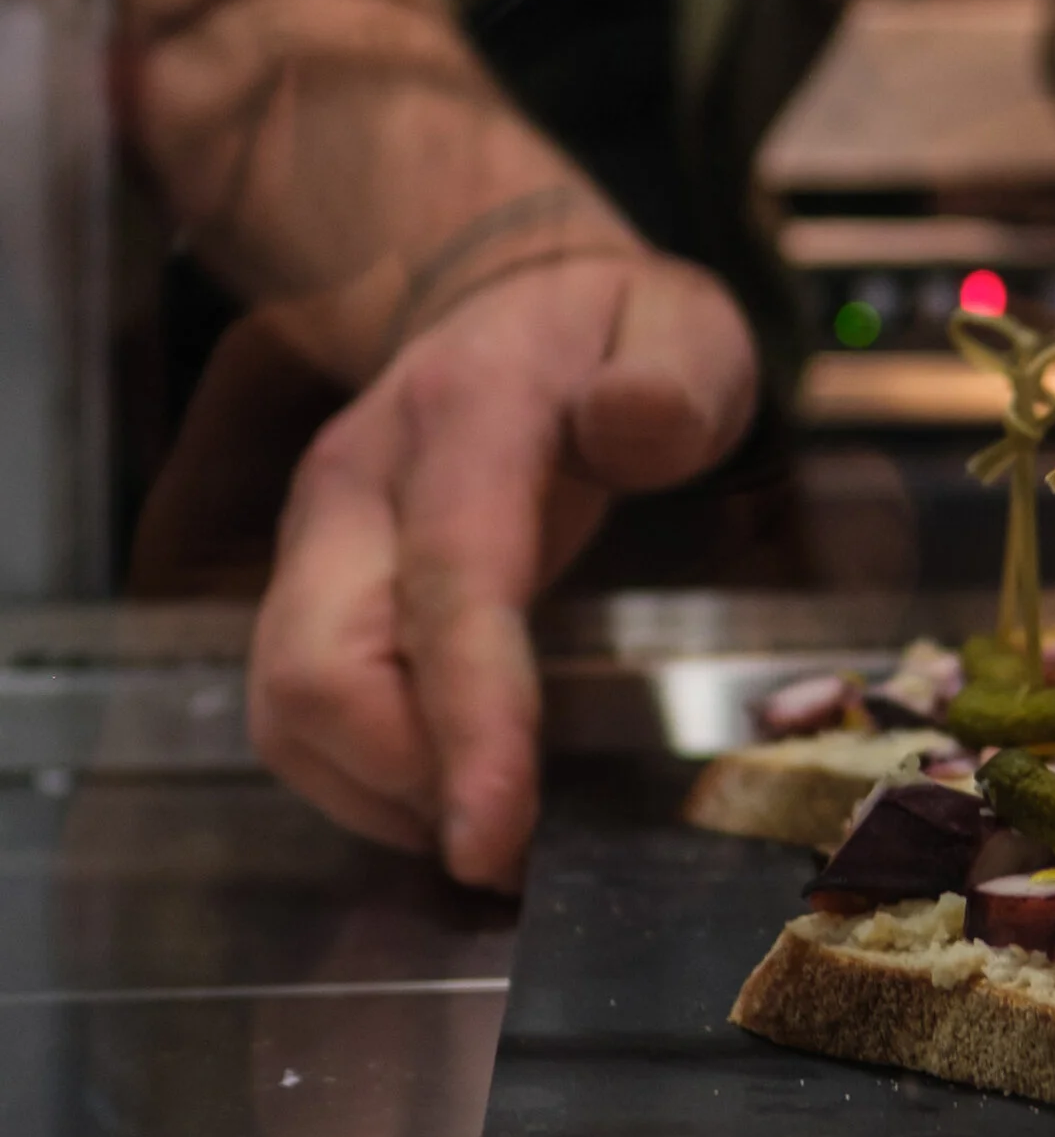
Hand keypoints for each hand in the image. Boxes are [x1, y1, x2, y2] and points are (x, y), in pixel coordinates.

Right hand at [249, 250, 756, 887]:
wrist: (503, 293)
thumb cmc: (613, 332)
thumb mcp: (686, 325)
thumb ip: (678, 378)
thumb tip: (638, 423)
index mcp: (464, 414)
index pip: (449, 583)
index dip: (466, 721)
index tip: (493, 836)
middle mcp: (356, 481)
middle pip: (320, 672)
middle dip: (406, 786)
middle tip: (513, 843)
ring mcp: (313, 538)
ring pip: (288, 712)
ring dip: (380, 796)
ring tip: (488, 820)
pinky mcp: (298, 588)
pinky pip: (295, 717)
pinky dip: (362, 780)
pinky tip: (448, 787)